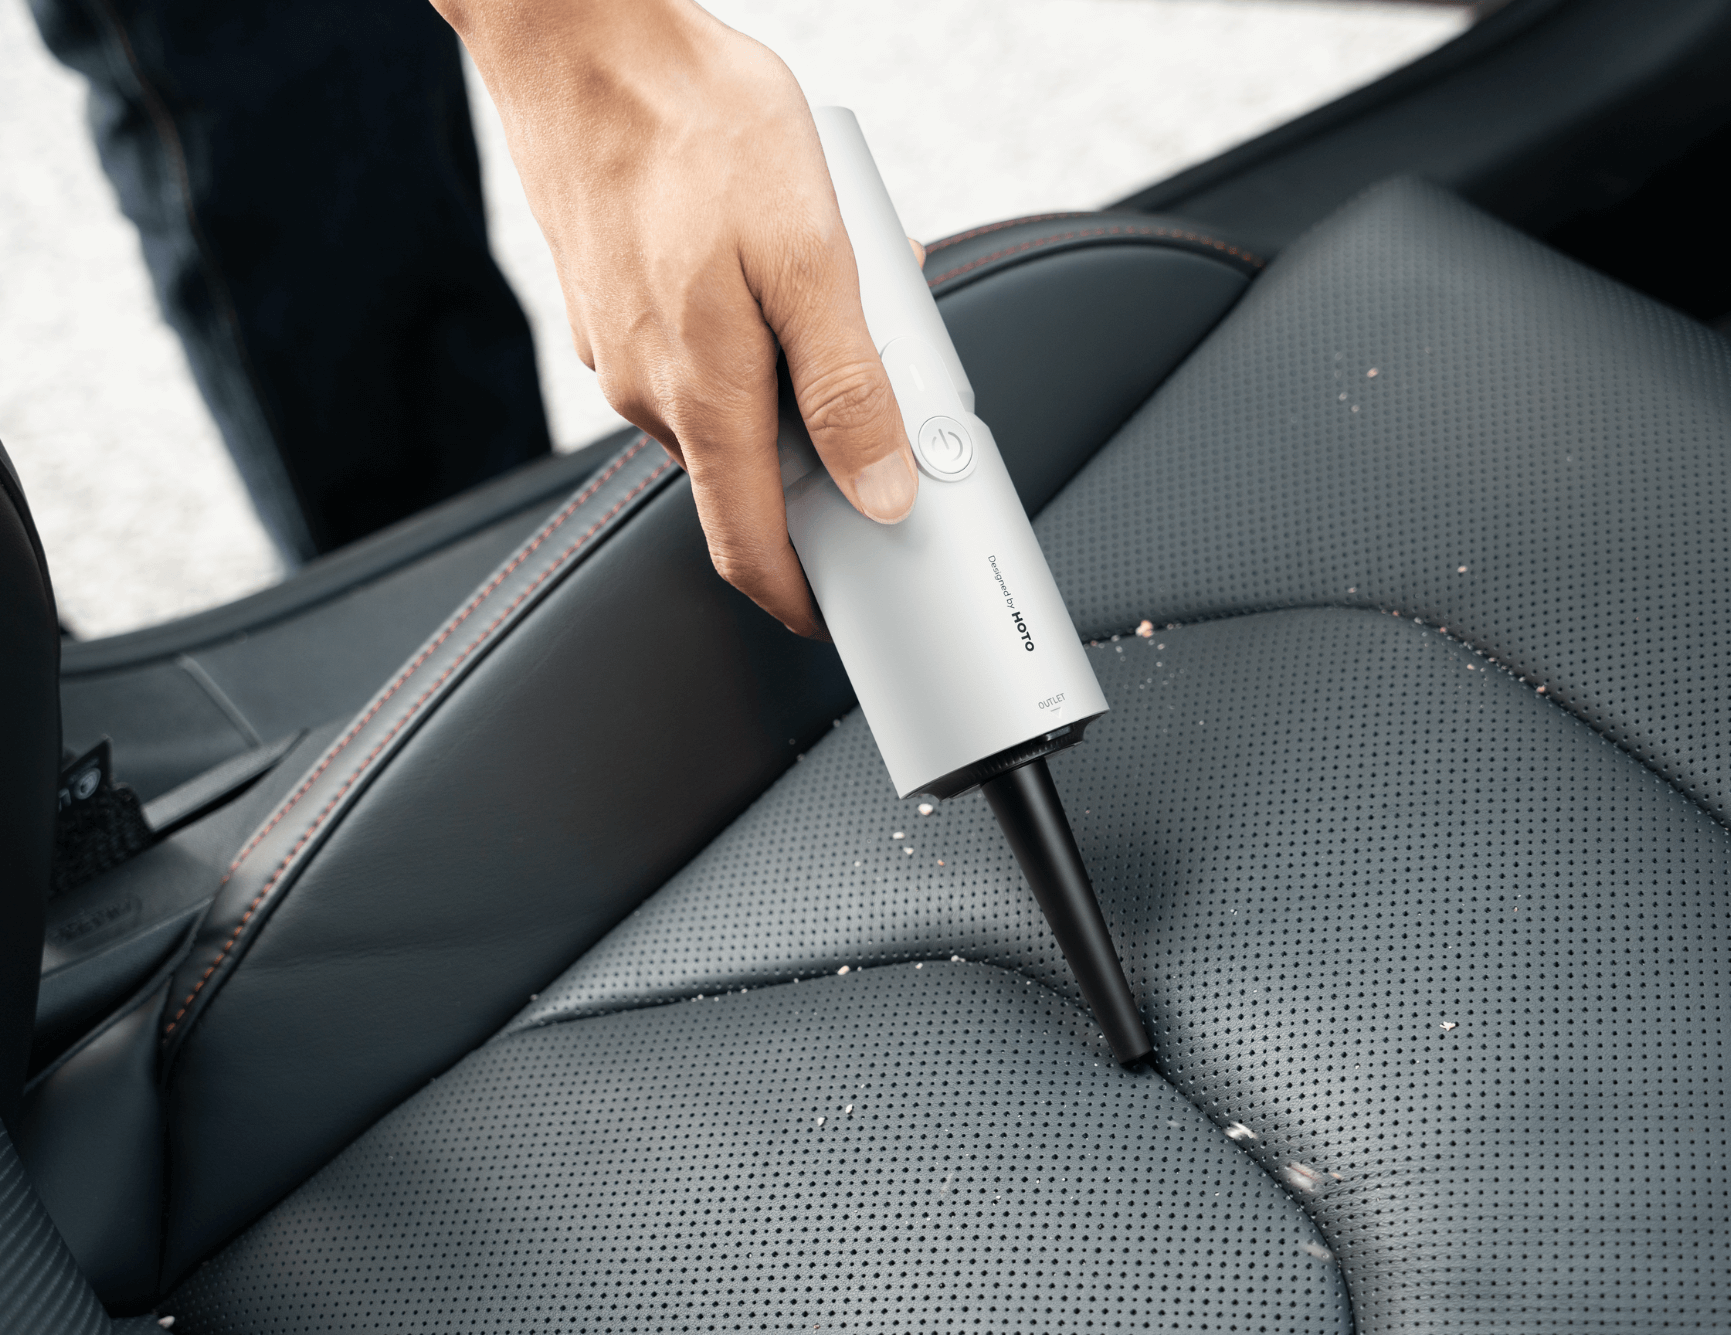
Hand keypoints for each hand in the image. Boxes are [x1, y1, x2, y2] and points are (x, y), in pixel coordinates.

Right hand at [434, 0, 918, 636]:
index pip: (749, 548)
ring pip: (719, 412)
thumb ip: (850, 388)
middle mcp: (650, 394)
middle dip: (814, 461)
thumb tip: (882, 490)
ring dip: (779, 387)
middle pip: (744, 479)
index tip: (834, 612)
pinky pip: (689, 359)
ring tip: (823, 300)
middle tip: (875, 401)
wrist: (578, 36)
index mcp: (706, 398)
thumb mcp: (812, 257)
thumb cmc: (695, 125)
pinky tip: (764, 268)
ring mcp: (619, 353)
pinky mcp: (608, 310)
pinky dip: (740, 341)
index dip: (797, 597)